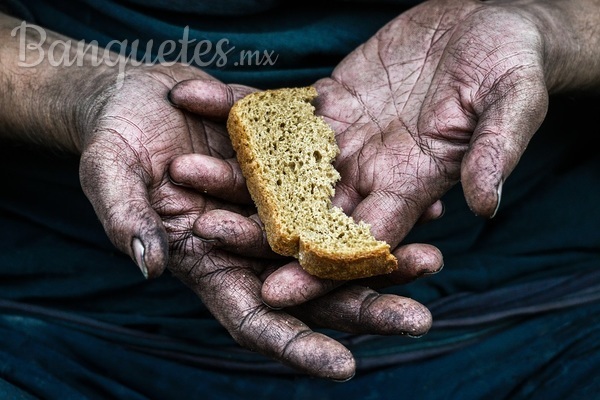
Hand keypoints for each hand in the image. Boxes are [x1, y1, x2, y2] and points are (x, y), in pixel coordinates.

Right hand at [80, 66, 431, 380]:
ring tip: (433, 256)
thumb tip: (148, 265)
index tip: (344, 368)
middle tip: (418, 318)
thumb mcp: (108, 175)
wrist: (140, 96)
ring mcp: (277, 208)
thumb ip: (125, 220)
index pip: (256, 317)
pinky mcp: (292, 172)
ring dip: (383, 254)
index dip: (296, 346)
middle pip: (313, 289)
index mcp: (209, 260)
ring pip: (336, 243)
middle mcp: (251, 244)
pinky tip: (421, 200)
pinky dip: (376, 200)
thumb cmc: (115, 140)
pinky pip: (339, 192)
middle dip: (364, 305)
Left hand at [172, 0, 599, 307]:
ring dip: (233, 168)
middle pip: (308, 209)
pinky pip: (278, 111)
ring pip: (282, 163)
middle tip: (203, 230)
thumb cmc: (513, 64)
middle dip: (256, 224)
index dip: (322, 267)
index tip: (277, 290)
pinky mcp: (331, 101)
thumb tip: (486, 206)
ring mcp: (346, 136)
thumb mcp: (513, 103)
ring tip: (181, 169)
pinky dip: (239, 107)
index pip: (363, 239)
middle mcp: (372, 169)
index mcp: (415, 183)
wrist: (491, 25)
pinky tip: (195, 97)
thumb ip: (495, 152)